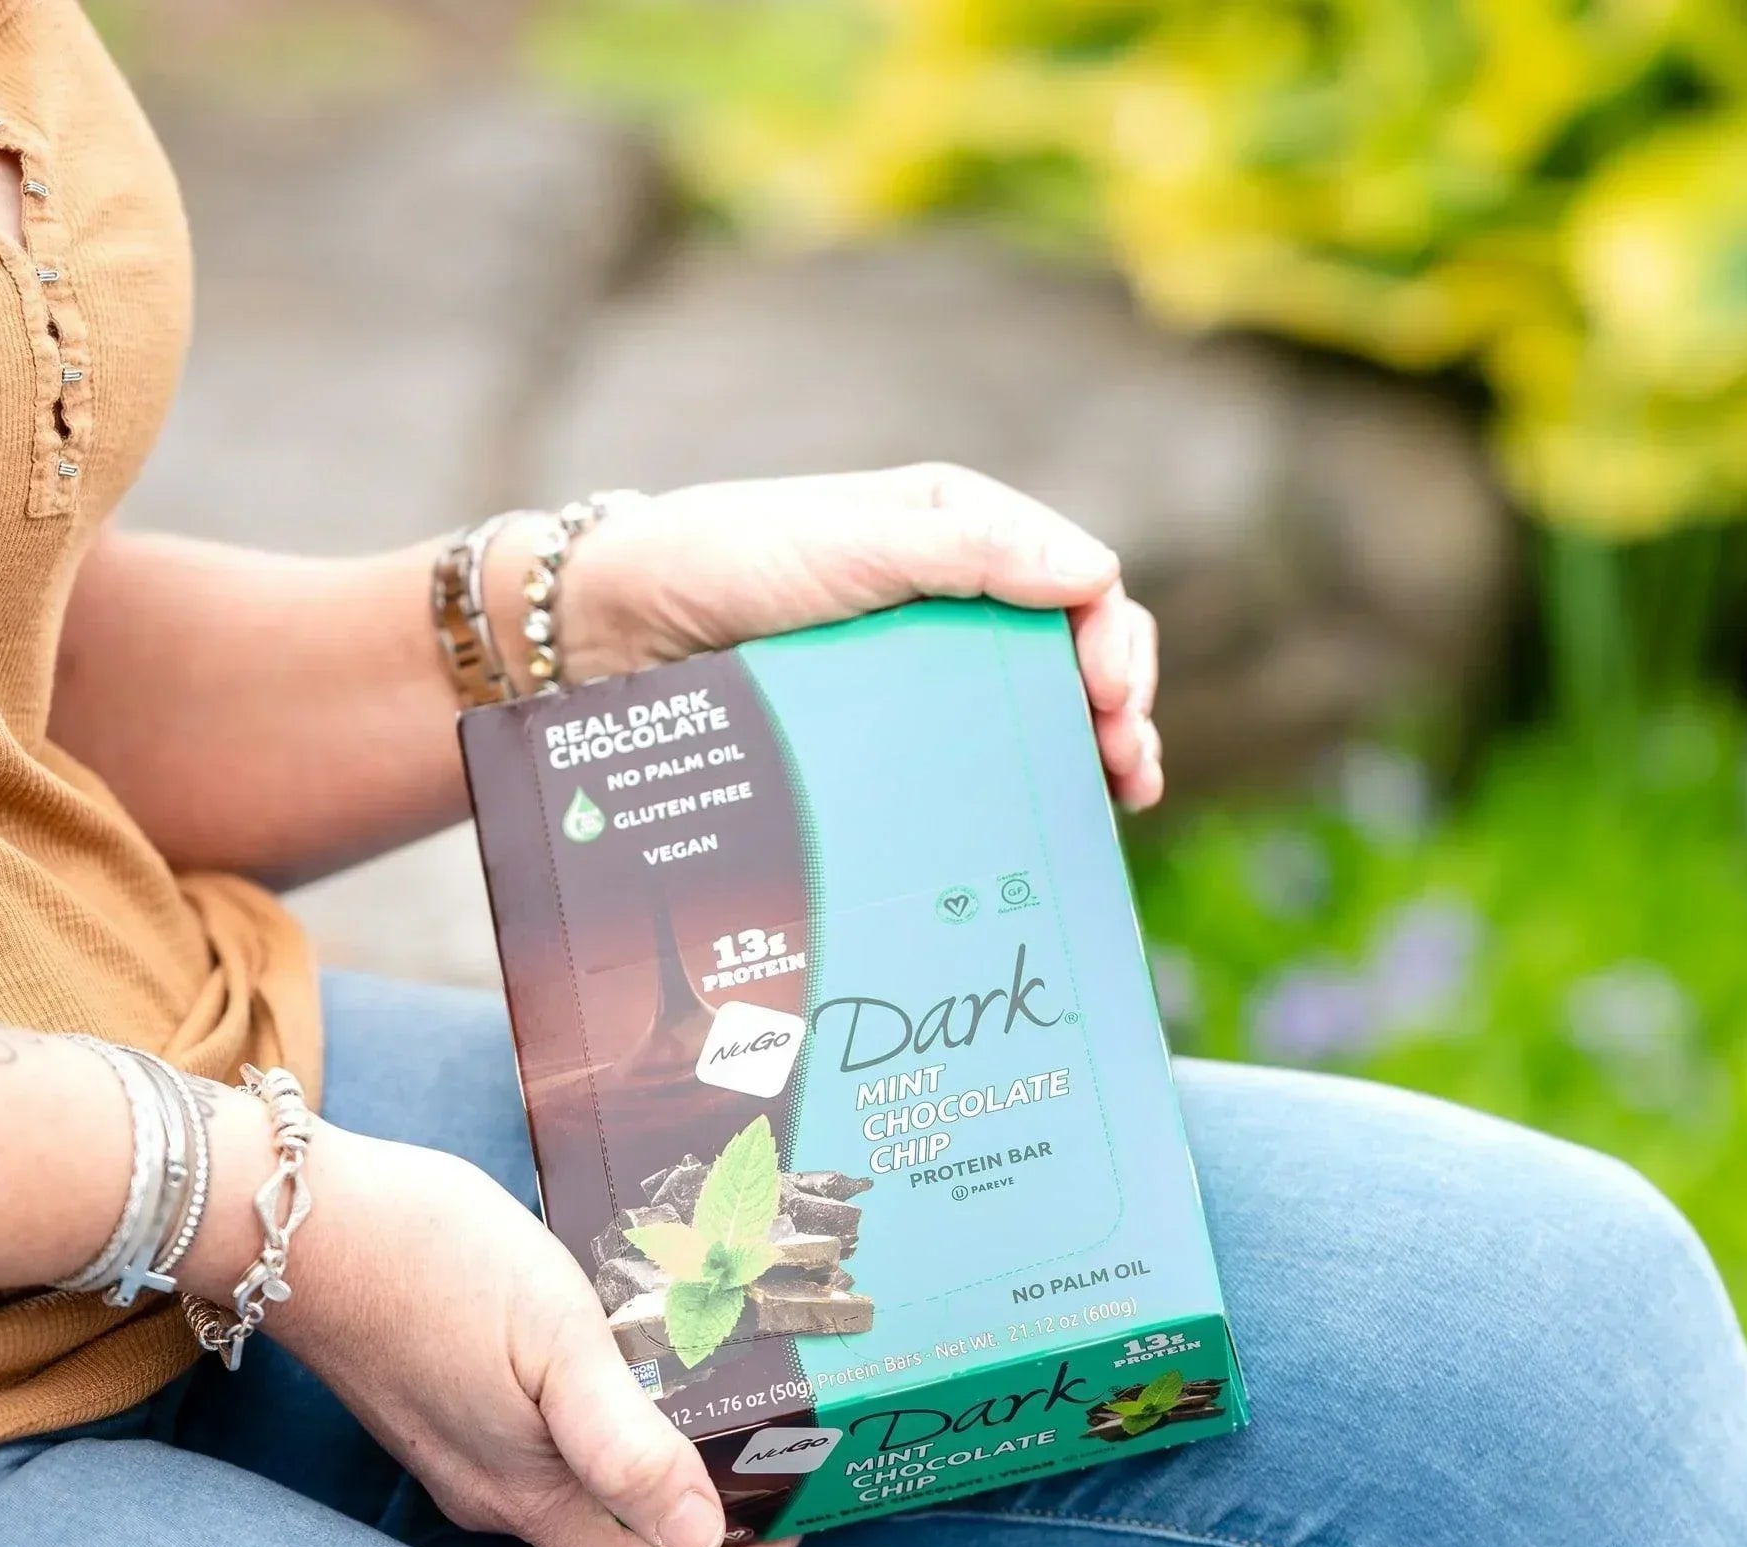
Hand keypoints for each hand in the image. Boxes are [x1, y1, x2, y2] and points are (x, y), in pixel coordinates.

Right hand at [264, 1124, 790, 1546]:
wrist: (310, 1221)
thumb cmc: (436, 1263)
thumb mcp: (557, 1337)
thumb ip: (624, 1445)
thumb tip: (700, 1536)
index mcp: (532, 1492)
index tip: (786, 1517)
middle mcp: (496, 1495)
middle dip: (705, 1531)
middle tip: (763, 1457)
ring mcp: (463, 1456)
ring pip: (581, 1503)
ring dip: (656, 1472)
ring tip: (712, 1395)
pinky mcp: (445, 1411)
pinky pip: (540, 1454)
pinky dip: (603, 1432)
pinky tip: (625, 1361)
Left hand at [560, 464, 1162, 809]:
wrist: (620, 628)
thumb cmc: (730, 560)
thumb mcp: (854, 544)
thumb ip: (970, 552)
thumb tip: (1097, 574)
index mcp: (960, 530)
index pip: (1077, 578)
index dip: (1111, 637)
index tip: (1108, 696)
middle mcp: (957, 596)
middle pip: (1072, 648)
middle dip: (1116, 701)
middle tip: (1126, 760)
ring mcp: (928, 665)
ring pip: (1037, 707)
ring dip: (1090, 748)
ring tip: (1118, 794)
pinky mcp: (895, 724)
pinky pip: (978, 751)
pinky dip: (1027, 781)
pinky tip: (1057, 816)